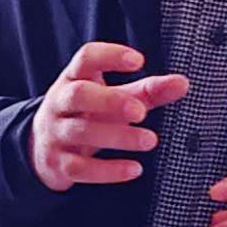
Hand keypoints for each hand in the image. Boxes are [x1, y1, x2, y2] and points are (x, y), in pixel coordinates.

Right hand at [32, 41, 187, 191]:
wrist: (43, 148)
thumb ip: (148, 91)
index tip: (139, 61)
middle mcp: (59, 102)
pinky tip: (134, 169)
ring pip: (81, 132)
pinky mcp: (57, 163)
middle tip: (141, 112)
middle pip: (78, 94)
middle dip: (110, 101)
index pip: (86, 58)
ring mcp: (55, 133)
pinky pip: (80, 168)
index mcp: (74, 78)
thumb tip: (182, 84)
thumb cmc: (88, 114)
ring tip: (150, 141)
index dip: (110, 56)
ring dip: (118, 136)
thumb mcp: (114, 98)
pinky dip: (108, 171)